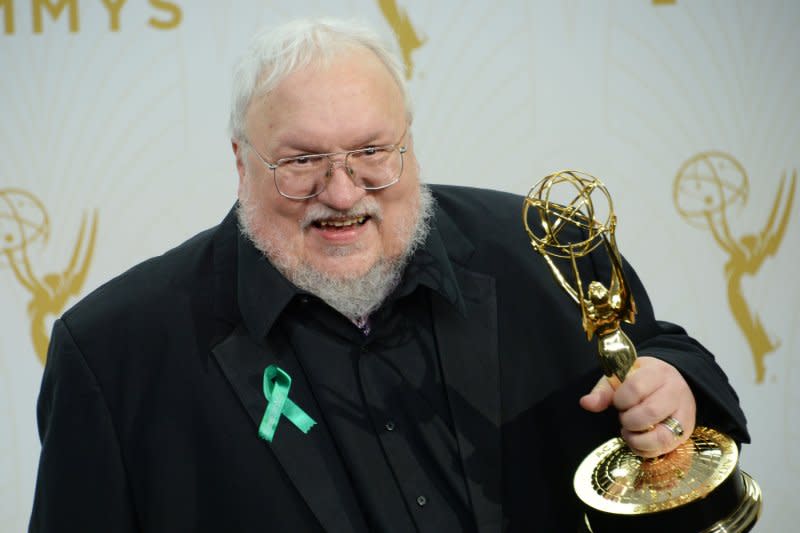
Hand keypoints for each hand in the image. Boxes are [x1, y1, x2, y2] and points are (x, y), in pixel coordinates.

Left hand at [579, 356, 695, 456]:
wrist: (672, 383)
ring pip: (662, 434)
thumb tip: (586, 403)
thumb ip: (603, 391)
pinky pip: (666, 447)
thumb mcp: (620, 378)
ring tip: (629, 431)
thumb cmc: (641, 381)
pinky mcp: (686, 431)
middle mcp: (675, 392)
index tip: (618, 403)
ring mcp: (684, 413)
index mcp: (657, 373)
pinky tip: (637, 441)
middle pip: (650, 412)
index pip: (636, 388)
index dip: (621, 400)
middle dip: (629, 420)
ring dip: (638, 438)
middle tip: (623, 418)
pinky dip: (646, 449)